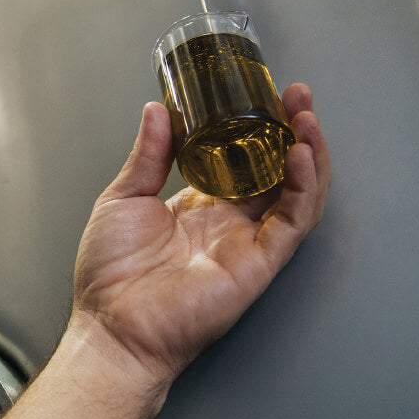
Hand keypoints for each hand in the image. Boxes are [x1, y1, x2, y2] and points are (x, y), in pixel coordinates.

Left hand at [70, 83, 329, 386]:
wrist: (112, 324)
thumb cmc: (110, 273)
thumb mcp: (123, 198)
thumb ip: (149, 155)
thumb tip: (157, 110)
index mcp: (199, 205)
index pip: (242, 158)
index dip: (257, 127)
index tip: (261, 93)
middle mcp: (229, 221)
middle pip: (276, 170)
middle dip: (291, 131)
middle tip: (296, 95)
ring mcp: (247, 241)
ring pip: (295, 192)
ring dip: (308, 153)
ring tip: (307, 117)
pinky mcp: (258, 263)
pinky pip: (291, 223)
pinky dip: (302, 189)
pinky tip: (301, 156)